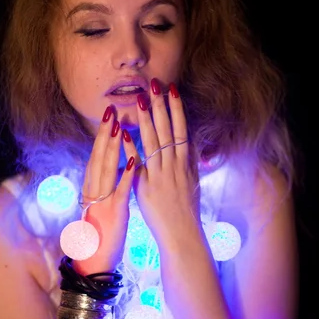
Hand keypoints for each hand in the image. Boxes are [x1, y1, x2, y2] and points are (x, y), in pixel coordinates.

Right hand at [73, 108, 133, 274]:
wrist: (95, 262)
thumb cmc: (101, 234)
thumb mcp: (101, 205)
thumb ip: (105, 186)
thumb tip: (112, 169)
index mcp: (92, 188)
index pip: (97, 157)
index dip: (103, 136)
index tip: (110, 116)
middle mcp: (94, 191)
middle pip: (99, 157)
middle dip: (106, 133)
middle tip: (112, 110)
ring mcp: (102, 201)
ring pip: (106, 168)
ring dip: (114, 146)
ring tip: (120, 125)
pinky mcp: (114, 212)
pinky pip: (121, 190)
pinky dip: (127, 174)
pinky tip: (135, 159)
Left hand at [123, 79, 199, 249]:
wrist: (183, 234)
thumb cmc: (187, 209)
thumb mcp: (193, 181)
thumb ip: (189, 160)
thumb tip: (188, 140)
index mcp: (186, 163)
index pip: (181, 128)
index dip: (177, 108)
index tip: (172, 89)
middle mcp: (174, 165)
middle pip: (168, 129)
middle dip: (161, 105)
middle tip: (154, 84)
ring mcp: (161, 175)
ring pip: (154, 142)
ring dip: (147, 119)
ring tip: (140, 100)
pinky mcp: (147, 188)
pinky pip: (138, 164)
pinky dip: (132, 148)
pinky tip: (125, 133)